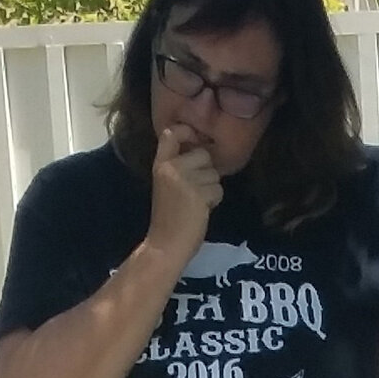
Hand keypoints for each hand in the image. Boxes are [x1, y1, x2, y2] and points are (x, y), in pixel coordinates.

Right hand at [148, 122, 223, 267]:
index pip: (172, 133)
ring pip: (214, 173)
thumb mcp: (166, 185)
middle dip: (206, 171)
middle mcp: (172, 168)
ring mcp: (186, 181)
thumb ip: (179, 166)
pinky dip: (214, 201)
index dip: (187, 131)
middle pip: (203, 154)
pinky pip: (218, 189)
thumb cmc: (168, 218)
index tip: (194, 140)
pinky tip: (201, 211)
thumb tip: (202, 151)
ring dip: (211, 189)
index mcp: (160, 164)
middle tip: (195, 191)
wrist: (165, 246)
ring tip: (197, 203)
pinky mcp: (199, 195)